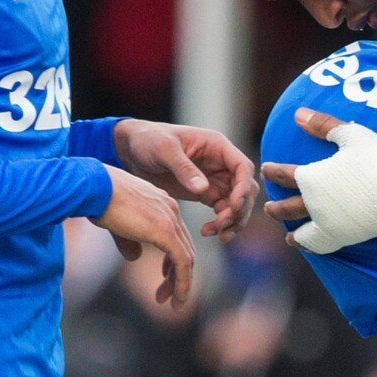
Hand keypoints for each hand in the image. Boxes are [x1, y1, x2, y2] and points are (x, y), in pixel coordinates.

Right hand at [92, 165, 195, 308]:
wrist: (95, 187)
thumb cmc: (99, 199)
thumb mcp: (117, 223)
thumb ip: (129, 240)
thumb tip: (135, 257)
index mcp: (162, 203)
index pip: (177, 236)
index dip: (173, 261)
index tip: (164, 278)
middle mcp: (171, 209)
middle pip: (184, 248)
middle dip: (177, 276)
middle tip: (166, 296)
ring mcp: (170, 219)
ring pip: (186, 257)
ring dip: (181, 284)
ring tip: (173, 303)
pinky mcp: (165, 230)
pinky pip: (182, 261)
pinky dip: (182, 282)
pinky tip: (178, 297)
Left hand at [113, 120, 259, 242]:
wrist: (131, 150)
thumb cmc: (148, 140)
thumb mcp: (164, 150)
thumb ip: (184, 168)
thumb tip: (203, 189)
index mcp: (216, 146)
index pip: (242, 167)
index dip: (243, 188)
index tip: (233, 206)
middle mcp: (221, 162)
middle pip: (245, 189)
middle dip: (239, 209)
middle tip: (222, 226)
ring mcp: (215, 178)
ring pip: (237, 203)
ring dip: (233, 220)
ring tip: (217, 235)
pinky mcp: (205, 192)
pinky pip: (222, 210)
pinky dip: (220, 223)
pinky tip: (207, 232)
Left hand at [261, 107, 376, 253]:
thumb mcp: (349, 134)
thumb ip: (321, 124)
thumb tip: (298, 114)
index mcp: (311, 178)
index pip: (284, 175)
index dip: (273, 172)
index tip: (266, 170)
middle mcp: (314, 204)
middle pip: (286, 208)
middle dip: (275, 207)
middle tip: (269, 206)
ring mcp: (328, 224)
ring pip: (301, 233)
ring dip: (291, 231)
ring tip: (288, 235)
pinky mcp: (344, 237)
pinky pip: (321, 246)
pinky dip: (311, 246)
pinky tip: (311, 247)